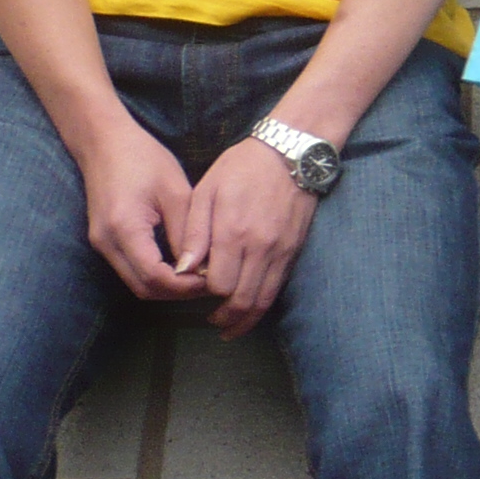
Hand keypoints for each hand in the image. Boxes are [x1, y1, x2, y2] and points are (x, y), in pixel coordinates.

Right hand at [78, 116, 205, 301]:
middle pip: (143, 288)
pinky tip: (180, 263)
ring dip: (167, 285)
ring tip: (199, 273)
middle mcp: (107, 243)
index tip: (212, 278)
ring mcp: (101, 244)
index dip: (185, 285)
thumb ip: (187, 232)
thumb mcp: (176, 192)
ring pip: (136, 282)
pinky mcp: (104, 241)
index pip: (155, 277)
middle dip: (178, 291)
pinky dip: (155, 273)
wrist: (104, 142)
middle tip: (210, 281)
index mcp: (125, 228)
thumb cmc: (143, 158)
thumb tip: (201, 266)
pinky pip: (130, 269)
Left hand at [180, 138, 318, 336]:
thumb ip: (195, 233)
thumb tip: (185, 269)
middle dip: (226, 317)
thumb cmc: (243, 167)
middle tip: (213, 323)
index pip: (217, 284)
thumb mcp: (207, 191)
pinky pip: (279, 285)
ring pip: (264, 298)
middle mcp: (260, 248)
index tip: (195, 288)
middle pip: (243, 299)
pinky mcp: (294, 248)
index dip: (203, 293)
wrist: (292, 152)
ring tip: (232, 327)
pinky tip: (254, 307)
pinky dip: (265, 302)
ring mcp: (281, 250)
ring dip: (247, 318)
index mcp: (233, 233)